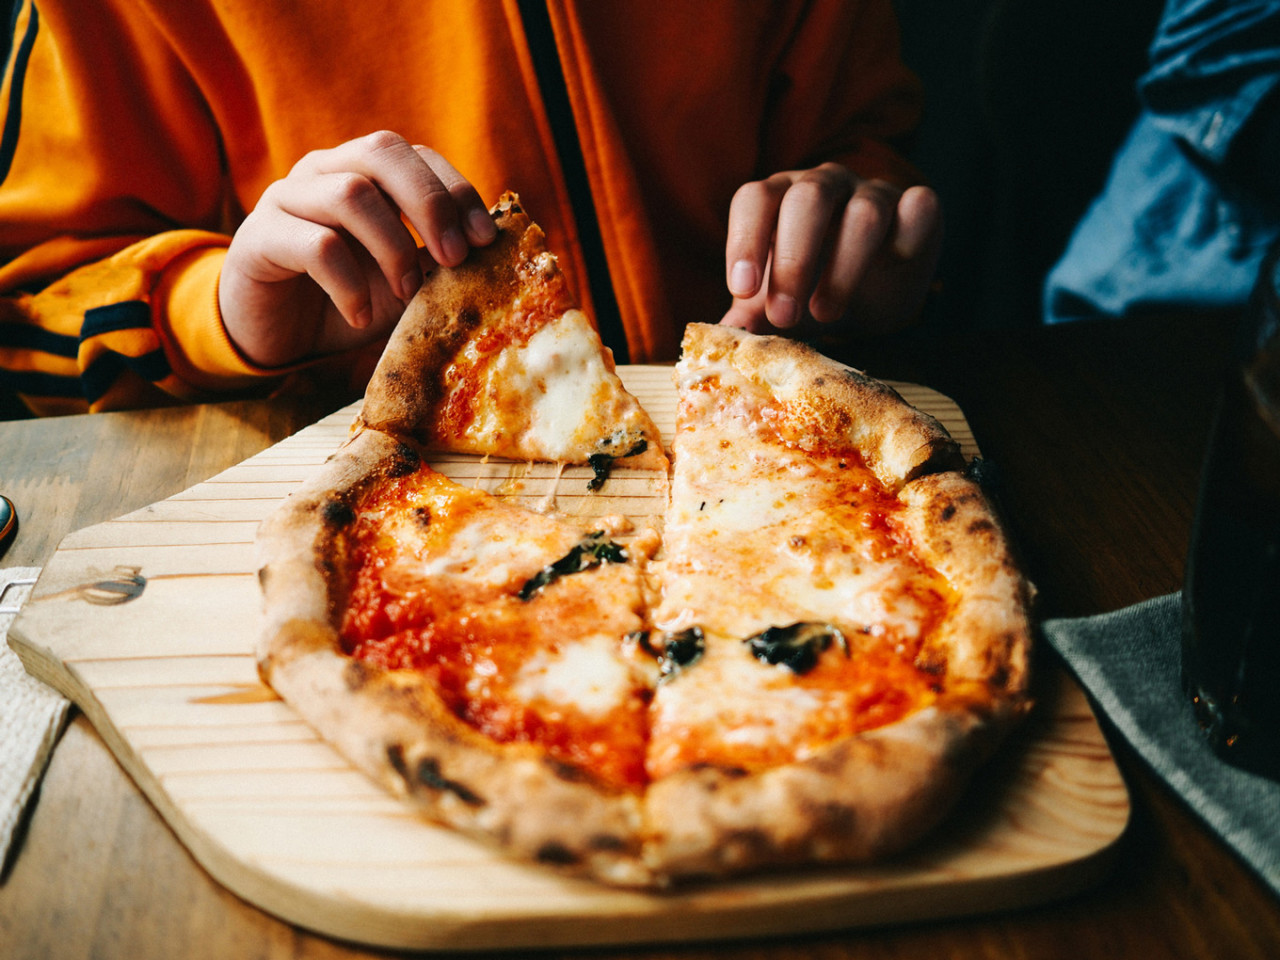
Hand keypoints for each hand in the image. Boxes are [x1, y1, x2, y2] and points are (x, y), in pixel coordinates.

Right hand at [219, 131, 496, 367]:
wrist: (276, 336)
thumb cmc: (346, 300)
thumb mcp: (402, 282)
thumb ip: (436, 263)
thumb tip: (494, 260)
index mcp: (362, 171)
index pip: (415, 155)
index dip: (456, 190)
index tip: (485, 240)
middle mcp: (324, 171)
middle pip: (381, 151)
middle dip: (431, 204)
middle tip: (456, 258)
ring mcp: (287, 198)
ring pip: (350, 194)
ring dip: (392, 247)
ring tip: (404, 293)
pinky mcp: (259, 238)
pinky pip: (316, 247)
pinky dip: (350, 285)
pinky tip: (361, 315)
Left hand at [720, 163, 941, 335]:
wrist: (875, 295)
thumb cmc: (813, 290)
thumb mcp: (779, 304)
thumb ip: (750, 314)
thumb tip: (721, 337)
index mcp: (780, 197)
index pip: (755, 198)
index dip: (744, 239)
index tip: (742, 289)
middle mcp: (825, 185)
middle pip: (806, 199)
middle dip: (793, 260)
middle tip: (784, 315)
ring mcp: (873, 193)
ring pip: (863, 212)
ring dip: (843, 267)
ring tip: (826, 314)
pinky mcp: (918, 207)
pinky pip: (917, 207)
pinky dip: (906, 237)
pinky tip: (894, 266)